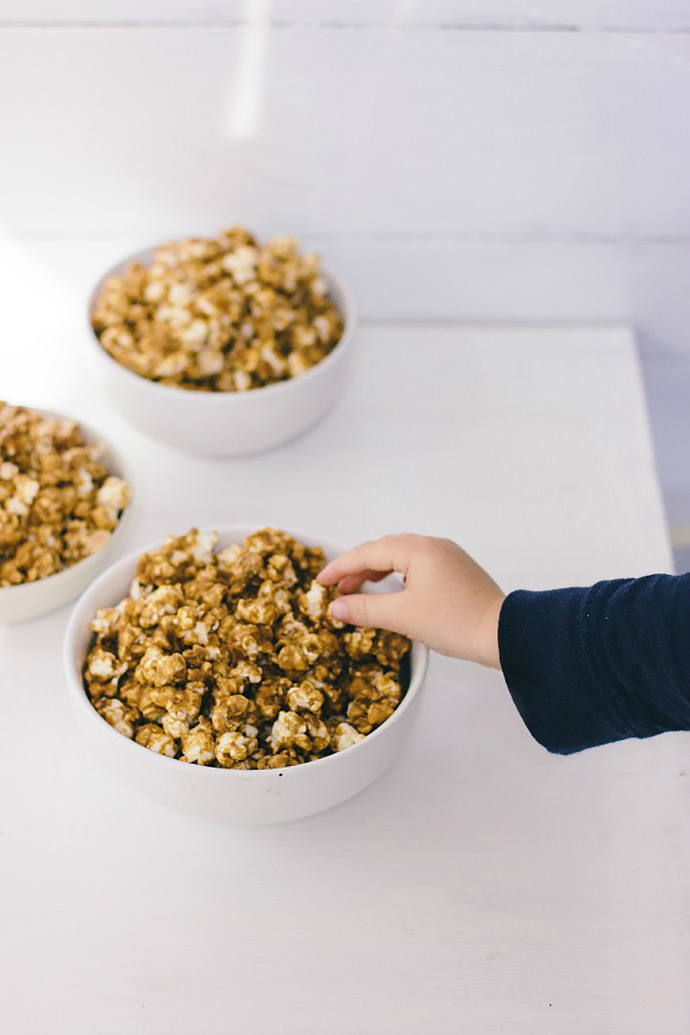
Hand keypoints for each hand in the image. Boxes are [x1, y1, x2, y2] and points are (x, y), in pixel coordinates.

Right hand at [317, 534, 504, 667]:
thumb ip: (365, 609)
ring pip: (401, 556)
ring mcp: (447, 556)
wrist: (503, 634)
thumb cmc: (455, 622)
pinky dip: (397, 576)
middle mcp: (433, 545)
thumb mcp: (402, 617)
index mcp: (418, 549)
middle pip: (383, 549)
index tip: (320, 582)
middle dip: (357, 568)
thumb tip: (336, 608)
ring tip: (359, 592)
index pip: (368, 552)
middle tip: (337, 589)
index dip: (340, 567)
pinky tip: (391, 592)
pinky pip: (417, 565)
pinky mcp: (456, 570)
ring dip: (376, 572)